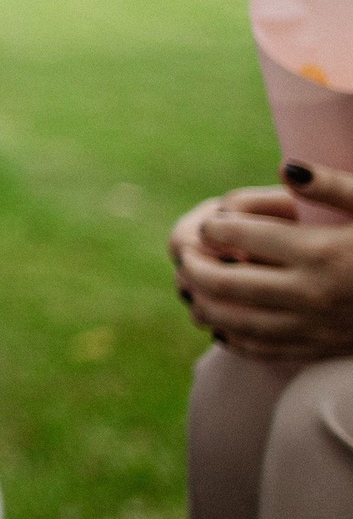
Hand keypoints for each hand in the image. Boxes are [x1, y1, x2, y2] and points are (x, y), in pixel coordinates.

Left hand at [174, 166, 352, 359]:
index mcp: (321, 253)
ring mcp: (314, 327)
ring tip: (189, 288)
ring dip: (203, 305)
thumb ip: (334, 186)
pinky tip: (219, 325)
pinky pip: (263, 350)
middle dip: (196, 268)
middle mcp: (312, 294)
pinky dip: (232, 338)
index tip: (211, 221)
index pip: (242, 237)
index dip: (215, 227)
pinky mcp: (321, 349)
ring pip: (236, 323)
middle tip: (184, 255)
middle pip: (227, 284)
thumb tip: (286, 168)